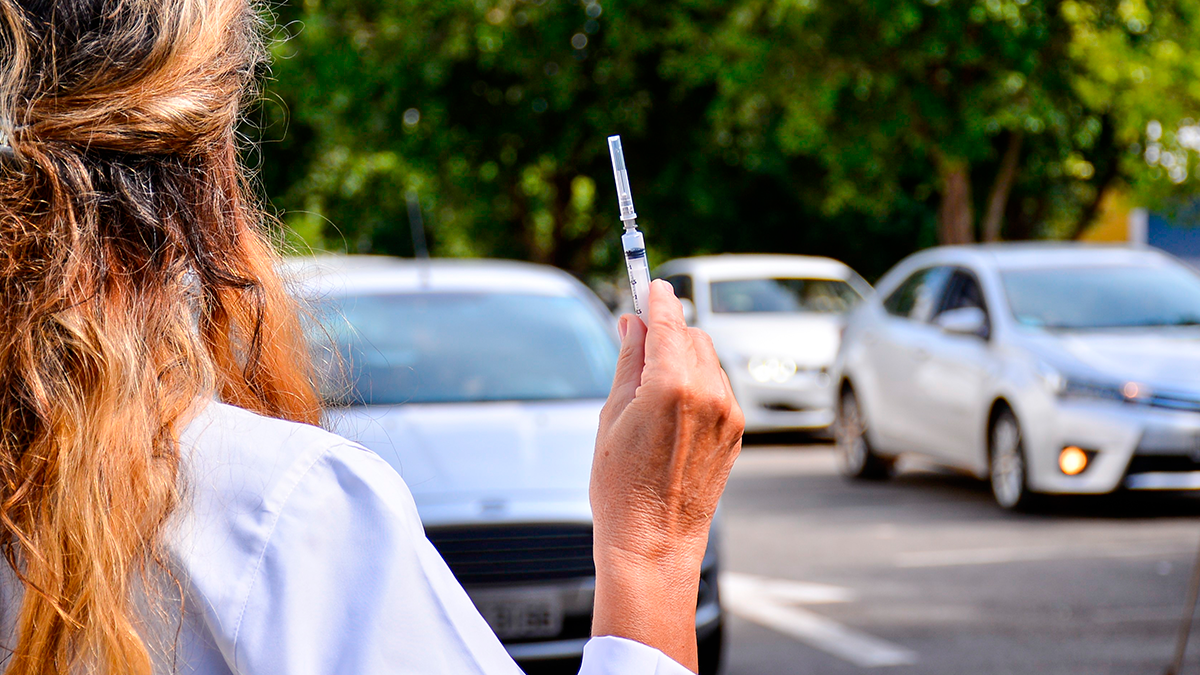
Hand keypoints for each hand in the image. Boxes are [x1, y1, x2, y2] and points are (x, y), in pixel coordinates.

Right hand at [590, 279, 743, 671]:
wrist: (653, 541)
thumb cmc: (621, 486)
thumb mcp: (612, 415)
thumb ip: (628, 360)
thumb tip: (633, 322)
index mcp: (672, 385)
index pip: (668, 321)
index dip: (658, 298)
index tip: (651, 284)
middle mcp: (709, 394)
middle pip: (691, 335)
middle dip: (668, 329)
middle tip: (639, 335)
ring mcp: (728, 413)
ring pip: (708, 359)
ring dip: (683, 355)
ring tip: (650, 382)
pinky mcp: (736, 431)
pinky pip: (718, 387)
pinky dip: (698, 382)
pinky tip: (671, 407)